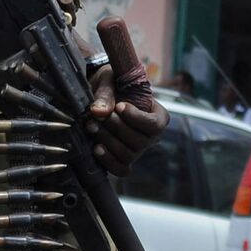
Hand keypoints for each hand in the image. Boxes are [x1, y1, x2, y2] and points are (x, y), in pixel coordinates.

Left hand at [84, 18, 167, 176]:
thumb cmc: (113, 84)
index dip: (136, 118)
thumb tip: (98, 111)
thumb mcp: (111, 80)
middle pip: (139, 141)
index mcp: (159, 116)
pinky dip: (108, 160)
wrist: (102, 94)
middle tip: (96, 115)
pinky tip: (96, 148)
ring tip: (91, 126)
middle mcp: (152, 137)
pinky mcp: (125, 161)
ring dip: (107, 140)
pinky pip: (121, 169)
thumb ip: (106, 93)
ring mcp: (139, 151)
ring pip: (128, 155)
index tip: (119, 105)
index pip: (154, 124)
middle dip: (116, 127)